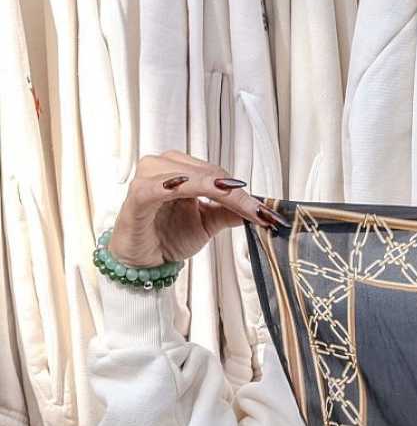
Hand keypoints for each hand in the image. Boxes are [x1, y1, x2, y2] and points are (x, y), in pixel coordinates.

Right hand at [109, 151, 282, 268]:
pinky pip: (162, 187)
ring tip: (244, 208)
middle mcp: (164, 165)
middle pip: (209, 174)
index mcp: (181, 167)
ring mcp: (149, 177)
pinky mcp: (138, 194)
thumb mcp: (207, 223)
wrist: (141, 261)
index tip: (269, 212)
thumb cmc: (168, 236)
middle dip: (238, 194)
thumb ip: (229, 212)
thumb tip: (260, 209)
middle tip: (262, 214)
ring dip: (219, 191)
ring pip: (192, 177)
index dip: (244, 193)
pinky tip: (193, 190)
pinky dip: (180, 188)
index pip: (219, 175)